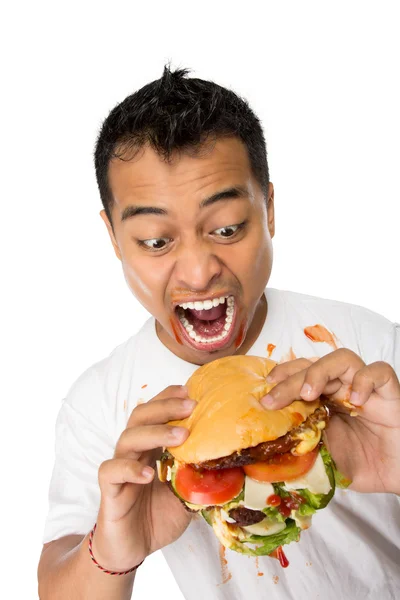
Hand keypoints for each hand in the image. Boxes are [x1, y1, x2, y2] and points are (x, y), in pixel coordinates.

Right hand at [93, 386, 195, 570]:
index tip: (191, 391)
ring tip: (182, 436)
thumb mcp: (188, 496)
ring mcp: (120, 469)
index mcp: (151, 448)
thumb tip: (235, 467)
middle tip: (191, 406)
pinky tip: (149, 473)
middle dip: (165, 407)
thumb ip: (203, 478)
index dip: (169, 398)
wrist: (130, 550)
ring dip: (155, 433)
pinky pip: (112, 471)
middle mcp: (134, 453)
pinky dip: (130, 469)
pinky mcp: (109, 491)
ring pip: (128, 438)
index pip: (155, 413)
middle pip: (141, 416)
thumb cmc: (157, 517)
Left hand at [260, 349, 399, 494]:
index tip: (264, 391)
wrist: (398, 475)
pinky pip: (380, 371)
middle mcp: (343, 387)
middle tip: (275, 399)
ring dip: (321, 371)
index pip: (300, 374)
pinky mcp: (390, 393)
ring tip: (310, 394)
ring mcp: (366, 388)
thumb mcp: (323, 456)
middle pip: (314, 365)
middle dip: (291, 378)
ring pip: (343, 358)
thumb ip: (301, 445)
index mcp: (325, 398)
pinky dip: (365, 379)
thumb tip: (266, 451)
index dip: (282, 377)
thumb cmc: (363, 465)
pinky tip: (355, 399)